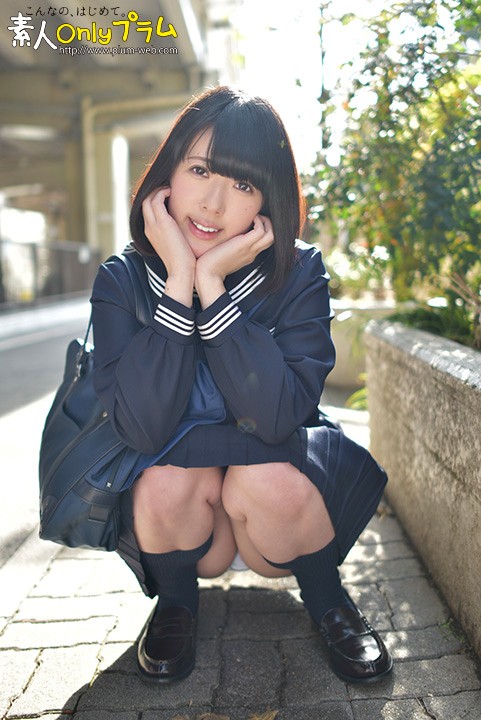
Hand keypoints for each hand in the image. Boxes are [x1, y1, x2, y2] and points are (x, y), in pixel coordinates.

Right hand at [142, 188, 195, 305]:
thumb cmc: (184, 262)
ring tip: (170, 188)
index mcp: (151, 233)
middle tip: (167, 188)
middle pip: (144, 202)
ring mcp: (153, 225)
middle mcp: (148, 228)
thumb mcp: (176, 246)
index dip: (153, 201)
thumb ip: (175, 236)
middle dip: (153, 192)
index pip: (147, 211)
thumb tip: (183, 231)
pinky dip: (162, 192)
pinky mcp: (162, 222)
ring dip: (158, 190)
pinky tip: (172, 191)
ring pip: (148, 198)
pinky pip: (156, 199)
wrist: (182, 272)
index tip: (165, 196)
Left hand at [195, 215, 273, 307]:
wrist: (208, 274)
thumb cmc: (210, 265)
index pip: (264, 242)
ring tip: (255, 217)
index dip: (263, 229)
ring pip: (271, 235)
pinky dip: (259, 221)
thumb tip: (224, 237)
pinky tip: (249, 218)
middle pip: (272, 238)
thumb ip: (228, 246)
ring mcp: (250, 249)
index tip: (253, 222)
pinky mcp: (244, 245)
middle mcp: (252, 252)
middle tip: (257, 218)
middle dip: (268, 224)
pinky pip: (260, 231)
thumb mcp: (223, 254)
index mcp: (248, 255)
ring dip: (266, 222)